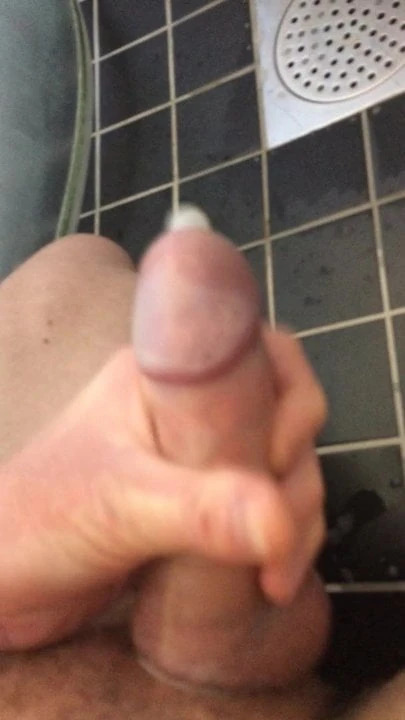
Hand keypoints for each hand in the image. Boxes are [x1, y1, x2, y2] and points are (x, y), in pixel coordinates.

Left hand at [0, 327, 326, 649]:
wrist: (4, 580)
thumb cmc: (41, 519)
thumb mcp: (120, 506)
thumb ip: (198, 511)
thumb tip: (280, 521)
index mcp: (170, 375)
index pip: (264, 355)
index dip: (292, 401)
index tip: (280, 462)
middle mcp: (191, 407)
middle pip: (284, 420)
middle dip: (299, 480)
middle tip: (283, 538)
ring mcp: (197, 456)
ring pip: (279, 469)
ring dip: (295, 519)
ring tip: (277, 575)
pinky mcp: (199, 503)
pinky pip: (260, 508)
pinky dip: (277, 539)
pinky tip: (270, 578)